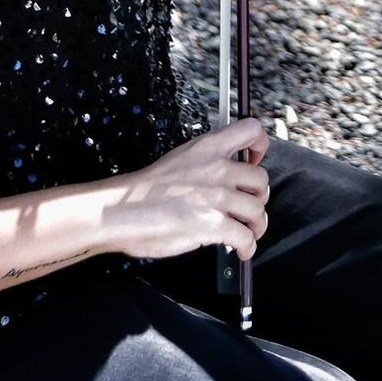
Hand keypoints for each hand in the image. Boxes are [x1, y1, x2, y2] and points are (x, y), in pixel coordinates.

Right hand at [103, 118, 271, 260]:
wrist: (120, 211)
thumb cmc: (143, 191)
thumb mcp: (179, 160)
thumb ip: (206, 164)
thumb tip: (228, 180)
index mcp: (208, 148)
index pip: (250, 130)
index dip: (260, 146)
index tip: (256, 160)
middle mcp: (217, 169)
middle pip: (261, 179)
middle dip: (258, 197)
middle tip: (249, 207)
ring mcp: (217, 197)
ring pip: (257, 211)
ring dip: (256, 225)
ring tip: (247, 232)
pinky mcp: (213, 224)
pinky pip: (246, 237)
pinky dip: (247, 248)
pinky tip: (241, 250)